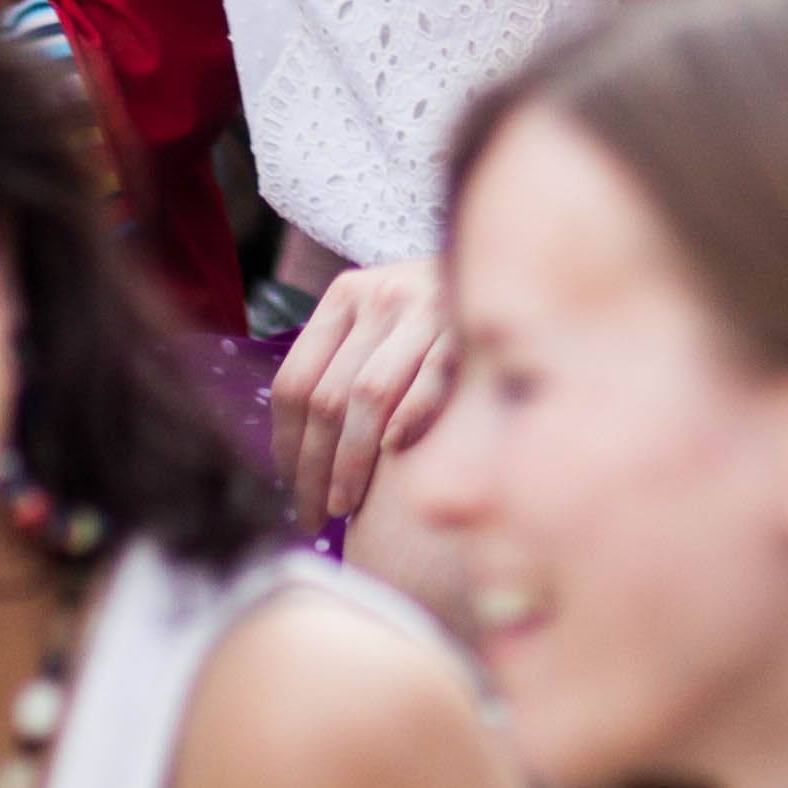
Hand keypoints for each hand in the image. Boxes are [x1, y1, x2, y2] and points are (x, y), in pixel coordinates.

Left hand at [271, 256, 454, 525]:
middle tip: (313, 514)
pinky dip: (409, 418)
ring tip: (346, 504)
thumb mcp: (377, 323)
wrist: (501, 273)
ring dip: (352, 460)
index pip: (294, 381)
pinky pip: (429, 381)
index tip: (288, 489)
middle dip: (315, 468)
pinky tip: (395, 453)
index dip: (286, 444)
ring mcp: (424, 309)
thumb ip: (340, 368)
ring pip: (368, 395)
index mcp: (345, 296)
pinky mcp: (464, 328)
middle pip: (327, 397)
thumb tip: (295, 459)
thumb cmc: (427, 319)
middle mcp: (380, 296)